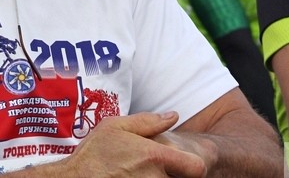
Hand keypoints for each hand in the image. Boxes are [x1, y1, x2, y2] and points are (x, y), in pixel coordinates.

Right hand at [59, 111, 206, 176]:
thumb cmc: (92, 154)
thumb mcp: (115, 126)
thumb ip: (148, 121)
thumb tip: (173, 116)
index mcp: (154, 157)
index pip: (196, 168)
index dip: (192, 165)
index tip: (184, 164)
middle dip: (173, 174)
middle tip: (156, 168)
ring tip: (142, 175)